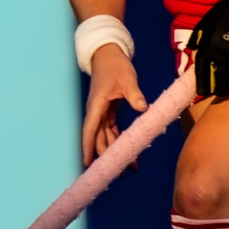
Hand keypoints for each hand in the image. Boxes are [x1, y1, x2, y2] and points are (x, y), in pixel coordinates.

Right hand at [80, 44, 147, 165]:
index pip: (90, 130)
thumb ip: (134, 94)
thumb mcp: (127, 79)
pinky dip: (118, 142)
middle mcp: (96, 112)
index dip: (87, 147)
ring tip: (129, 166)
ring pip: (105, 137)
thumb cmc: (115, 66)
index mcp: (97, 105)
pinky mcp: (108, 112)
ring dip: (114, 151)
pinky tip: (127, 151)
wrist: (108, 56)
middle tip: (119, 172)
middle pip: (98, 139)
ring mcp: (102, 113)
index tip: (86, 163)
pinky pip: (111, 131)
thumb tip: (142, 108)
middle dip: (106, 156)